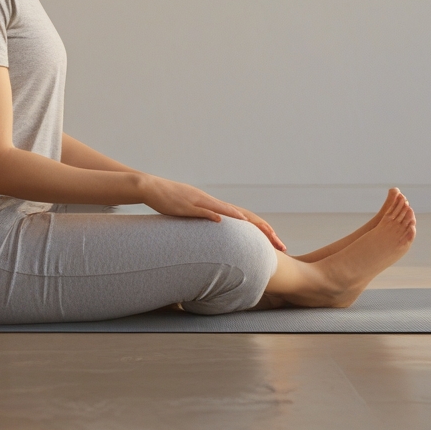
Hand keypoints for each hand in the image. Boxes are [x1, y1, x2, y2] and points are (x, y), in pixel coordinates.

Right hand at [139, 176, 285, 250]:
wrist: (151, 187)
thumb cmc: (169, 201)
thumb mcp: (190, 212)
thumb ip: (203, 220)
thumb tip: (215, 232)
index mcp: (214, 205)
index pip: (243, 218)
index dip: (260, 229)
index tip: (275, 241)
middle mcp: (211, 202)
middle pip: (242, 215)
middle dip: (262, 229)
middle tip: (279, 242)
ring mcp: (199, 202)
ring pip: (225, 210)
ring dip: (241, 219)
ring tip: (258, 228)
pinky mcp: (186, 204)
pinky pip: (202, 210)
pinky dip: (213, 215)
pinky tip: (222, 220)